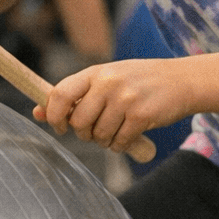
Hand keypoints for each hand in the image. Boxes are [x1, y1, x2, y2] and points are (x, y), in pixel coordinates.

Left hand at [33, 59, 190, 153]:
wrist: (182, 80)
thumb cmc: (139, 82)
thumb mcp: (107, 79)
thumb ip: (76, 94)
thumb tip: (37, 112)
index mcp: (95, 72)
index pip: (60, 94)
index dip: (52, 115)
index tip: (59, 126)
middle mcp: (108, 83)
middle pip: (78, 121)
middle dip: (84, 133)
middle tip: (96, 130)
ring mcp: (125, 99)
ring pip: (98, 135)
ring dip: (105, 141)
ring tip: (116, 130)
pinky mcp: (141, 116)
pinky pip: (119, 143)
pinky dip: (121, 145)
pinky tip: (129, 135)